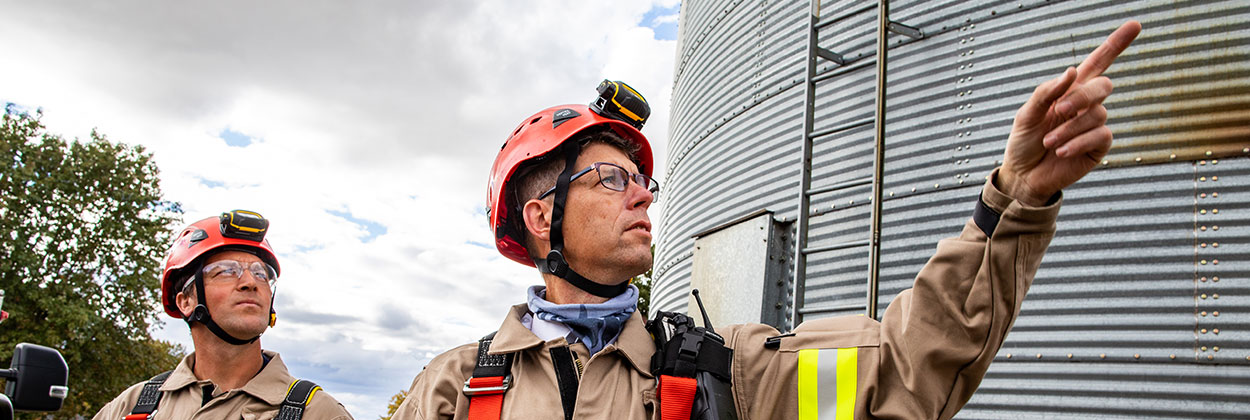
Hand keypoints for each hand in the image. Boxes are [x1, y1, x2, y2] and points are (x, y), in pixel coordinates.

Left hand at [999, 20, 1141, 205]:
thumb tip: (1072, 72)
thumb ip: (1047, 92)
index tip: (1135, 25)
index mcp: (1070, 90)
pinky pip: (1101, 135)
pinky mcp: (1098, 146)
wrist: (1023, 174)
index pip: (1098, 62)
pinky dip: (1079, 141)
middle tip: (1059, 110)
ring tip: (1049, 142)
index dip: (1116, 44)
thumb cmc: (1024, 142)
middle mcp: (1086, 105)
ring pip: (1097, 114)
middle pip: (1102, 85)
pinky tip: (1062, 151)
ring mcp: (1094, 125)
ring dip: (1070, 128)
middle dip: (1081, 96)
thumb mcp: (1027, 114)